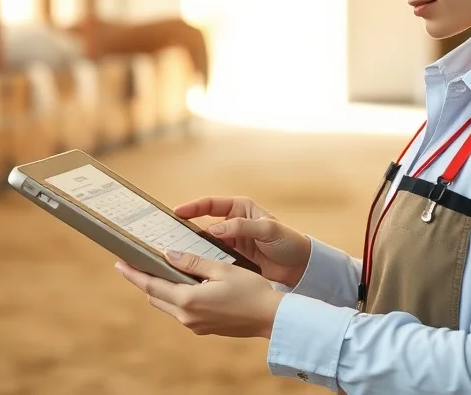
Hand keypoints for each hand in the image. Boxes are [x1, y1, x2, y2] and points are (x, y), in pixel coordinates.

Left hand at [115, 249, 283, 338]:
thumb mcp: (220, 269)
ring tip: (152, 271)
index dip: (133, 273)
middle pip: (154, 296)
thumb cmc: (251, 290)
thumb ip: (191, 262)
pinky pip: (180, 311)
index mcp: (188, 300)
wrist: (271, 318)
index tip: (119, 263)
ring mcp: (195, 325)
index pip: (151, 284)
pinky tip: (178, 284)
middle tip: (132, 264)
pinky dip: (173, 296)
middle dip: (142, 280)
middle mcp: (187, 316)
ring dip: (158, 288)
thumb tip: (166, 254)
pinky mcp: (204, 328)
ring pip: (166, 304)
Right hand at [174, 196, 310, 286]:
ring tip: (176, 253)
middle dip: (187, 229)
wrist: (302, 267)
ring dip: (193, 248)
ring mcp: (232, 242)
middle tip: (169, 235)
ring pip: (206, 243)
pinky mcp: (233, 259)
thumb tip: (214, 229)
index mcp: (240, 209)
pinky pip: (214, 258)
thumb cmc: (289, 242)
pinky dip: (204, 262)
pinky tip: (193, 267)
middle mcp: (233, 224)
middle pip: (204, 224)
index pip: (210, 204)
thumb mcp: (268, 229)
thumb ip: (242, 227)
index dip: (193, 207)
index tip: (177, 213)